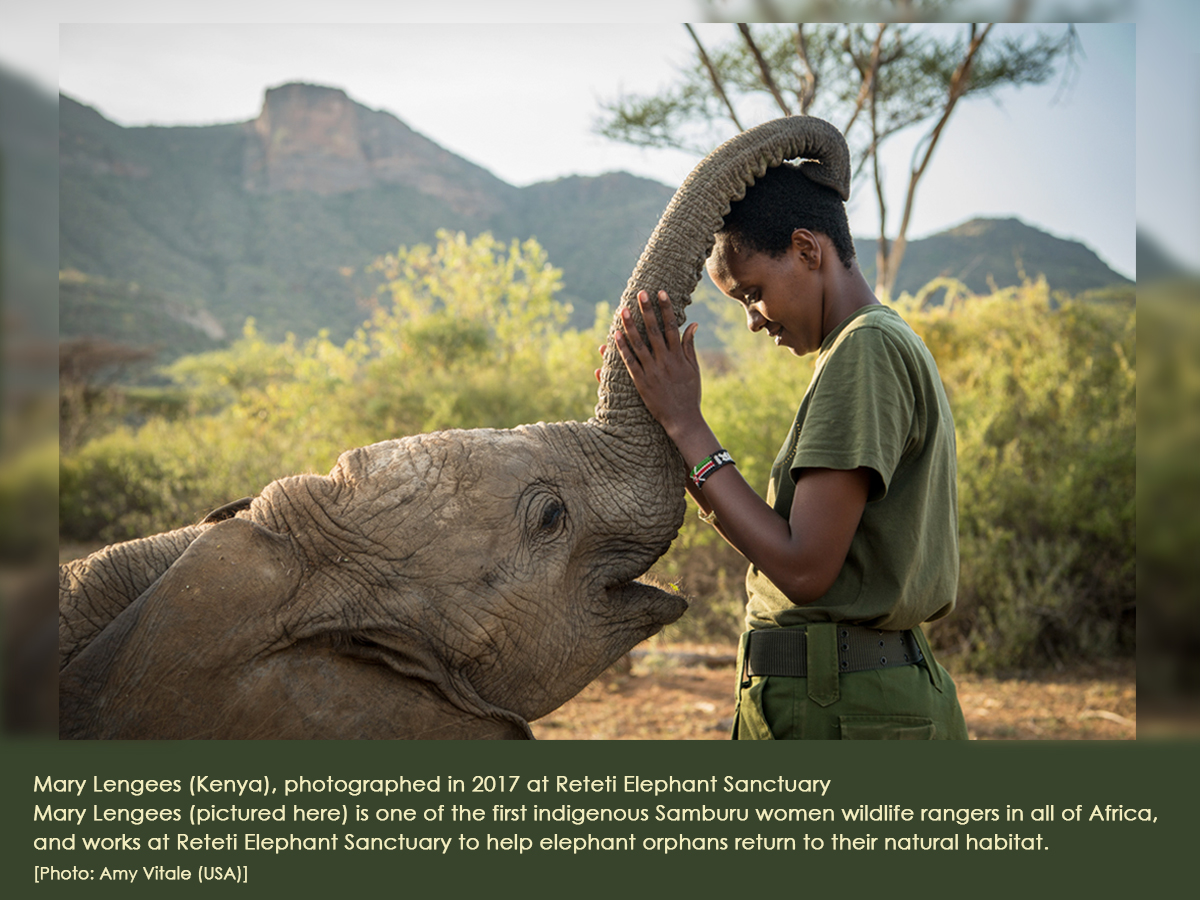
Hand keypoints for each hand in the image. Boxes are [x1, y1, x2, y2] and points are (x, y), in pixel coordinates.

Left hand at [613, 290, 702, 439]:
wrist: (682, 419)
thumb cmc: (690, 394)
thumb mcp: (693, 369)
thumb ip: (690, 346)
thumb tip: (693, 324)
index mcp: (679, 356)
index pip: (672, 327)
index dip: (666, 309)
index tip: (661, 293)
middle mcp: (665, 361)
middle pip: (654, 331)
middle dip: (646, 311)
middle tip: (640, 293)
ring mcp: (652, 371)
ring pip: (639, 344)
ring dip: (630, 326)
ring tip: (622, 310)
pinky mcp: (641, 382)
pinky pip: (630, 362)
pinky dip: (622, 349)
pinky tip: (615, 336)